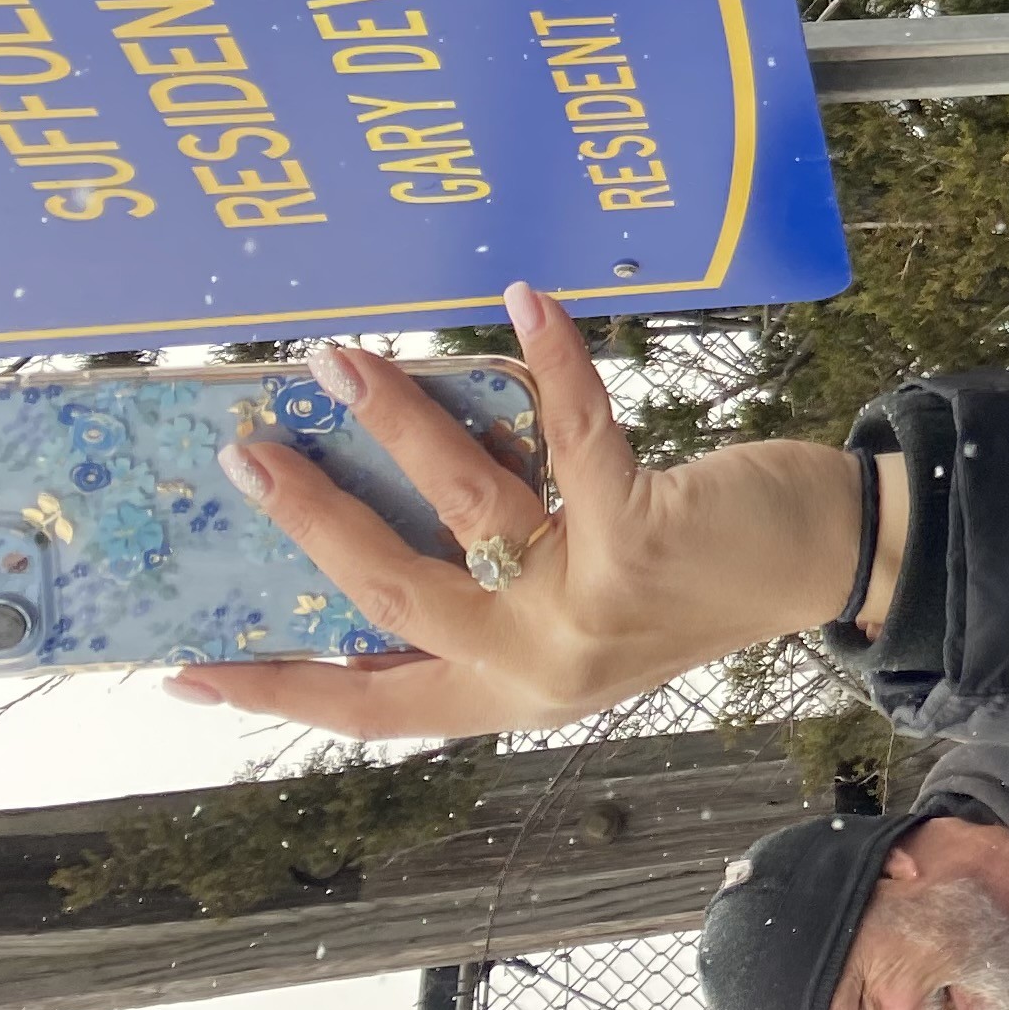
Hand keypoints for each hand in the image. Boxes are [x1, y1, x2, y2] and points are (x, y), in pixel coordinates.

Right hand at [169, 282, 882, 737]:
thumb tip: (376, 517)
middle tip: (250, 452)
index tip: (184, 669)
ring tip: (342, 360)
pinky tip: (523, 302)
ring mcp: (589, 601)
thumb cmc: (692, 579)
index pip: (371, 708)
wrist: (823, 566)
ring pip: (465, 501)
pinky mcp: (643, 531)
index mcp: (510, 693)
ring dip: (398, 420)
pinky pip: (577, 432)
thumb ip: (490, 593)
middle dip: (310, 517)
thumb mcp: (575, 616)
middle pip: (391, 590)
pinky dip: (547, 360)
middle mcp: (540, 662)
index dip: (276, 691)